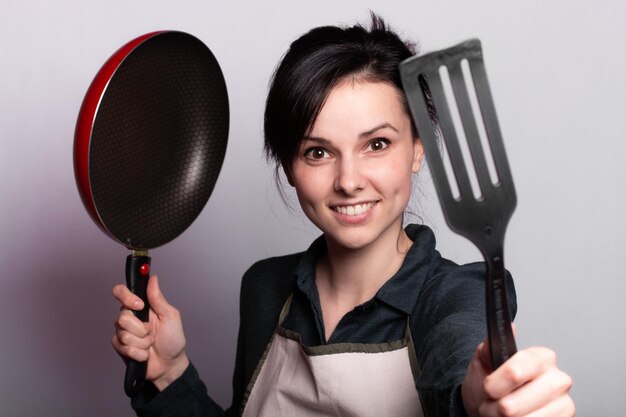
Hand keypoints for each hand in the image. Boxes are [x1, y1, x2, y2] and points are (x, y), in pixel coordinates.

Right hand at [112, 275, 188, 390]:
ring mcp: (124, 333)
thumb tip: (152, 278)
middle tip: (152, 332)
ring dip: (142, 342)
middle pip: (122, 316)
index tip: (139, 305)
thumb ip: (158, 299)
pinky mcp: (121, 348)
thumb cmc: (173, 339)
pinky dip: (138, 352)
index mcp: (141, 307)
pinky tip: (145, 354)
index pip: (121, 293)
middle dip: (141, 328)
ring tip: (150, 344)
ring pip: (123, 333)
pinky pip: (124, 347)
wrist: (170, 364)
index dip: (125, 296)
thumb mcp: (170, 316)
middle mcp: (130, 318)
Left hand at [461, 332, 573, 415]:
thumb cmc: (489, 385)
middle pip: (511, 406)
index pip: (514, 373)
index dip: (493, 385)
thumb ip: (491, 347)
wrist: (492, 409)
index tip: (487, 388)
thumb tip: (509, 327)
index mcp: (541, 358)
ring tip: (501, 413)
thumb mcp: (483, 362)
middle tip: (491, 403)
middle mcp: (558, 380)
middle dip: (494, 408)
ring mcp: (564, 404)